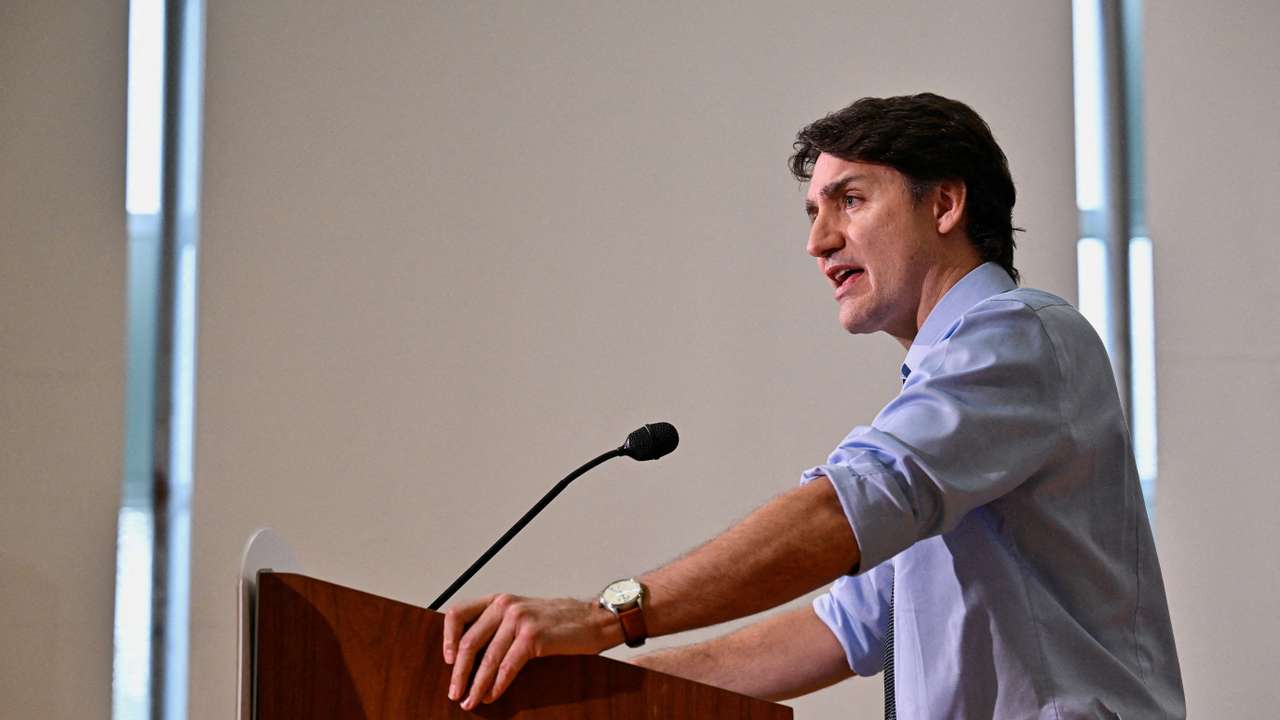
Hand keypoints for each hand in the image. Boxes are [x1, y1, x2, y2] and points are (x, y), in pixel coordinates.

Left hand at [441, 593, 618, 709]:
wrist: (595, 619)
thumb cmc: (560, 621)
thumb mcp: (524, 614)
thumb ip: (499, 626)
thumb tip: (471, 656)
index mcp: (499, 600)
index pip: (458, 613)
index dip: (448, 638)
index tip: (448, 660)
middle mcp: (506, 606)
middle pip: (469, 642)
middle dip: (459, 673)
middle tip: (455, 693)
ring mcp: (520, 620)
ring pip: (487, 658)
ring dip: (476, 685)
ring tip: (471, 701)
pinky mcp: (534, 637)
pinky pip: (507, 666)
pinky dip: (497, 685)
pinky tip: (493, 695)